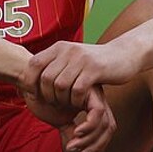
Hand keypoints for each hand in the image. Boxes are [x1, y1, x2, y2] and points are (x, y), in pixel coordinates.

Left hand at [20, 40, 139, 108]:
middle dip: (48, 96)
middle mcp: (68, 50)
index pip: (34, 63)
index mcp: (59, 47)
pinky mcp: (95, 69)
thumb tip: (30, 75)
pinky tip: (81, 103)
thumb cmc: (94, 62)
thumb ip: (55, 64)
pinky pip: (77, 90)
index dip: (30, 81)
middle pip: (46, 78)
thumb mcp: (72, 58)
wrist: (123, 55)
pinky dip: (76, 101)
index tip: (35, 94)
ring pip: (60, 86)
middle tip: (56, 103)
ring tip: (68, 104)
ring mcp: (81, 59)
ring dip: (63, 100)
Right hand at [22, 85, 116, 151]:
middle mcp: (96, 98)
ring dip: (90, 140)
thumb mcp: (59, 120)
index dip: (99, 146)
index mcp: (91, 104)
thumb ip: (72, 132)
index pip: (105, 129)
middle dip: (96, 146)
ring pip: (104, 122)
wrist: (30, 82)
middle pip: (108, 127)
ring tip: (74, 146)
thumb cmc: (43, 99)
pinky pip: (97, 112)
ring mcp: (94, 93)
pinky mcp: (89, 89)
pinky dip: (89, 126)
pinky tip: (77, 132)